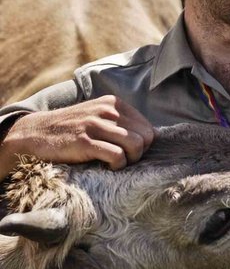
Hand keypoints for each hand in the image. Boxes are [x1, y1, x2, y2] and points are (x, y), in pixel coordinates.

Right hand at [0, 95, 153, 177]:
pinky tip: (108, 166)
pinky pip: (117, 156)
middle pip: (145, 137)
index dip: (143, 144)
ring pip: (135, 145)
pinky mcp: (84, 141)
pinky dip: (118, 165)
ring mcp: (95, 125)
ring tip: (117, 163)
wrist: (34, 132)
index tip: (128, 151)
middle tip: (124, 159)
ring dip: (130, 160)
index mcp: (113, 104)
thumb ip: (122, 122)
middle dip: (139, 153)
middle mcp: (107, 111)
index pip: (147, 127)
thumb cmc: (72, 129)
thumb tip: (153, 136)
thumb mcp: (98, 116)